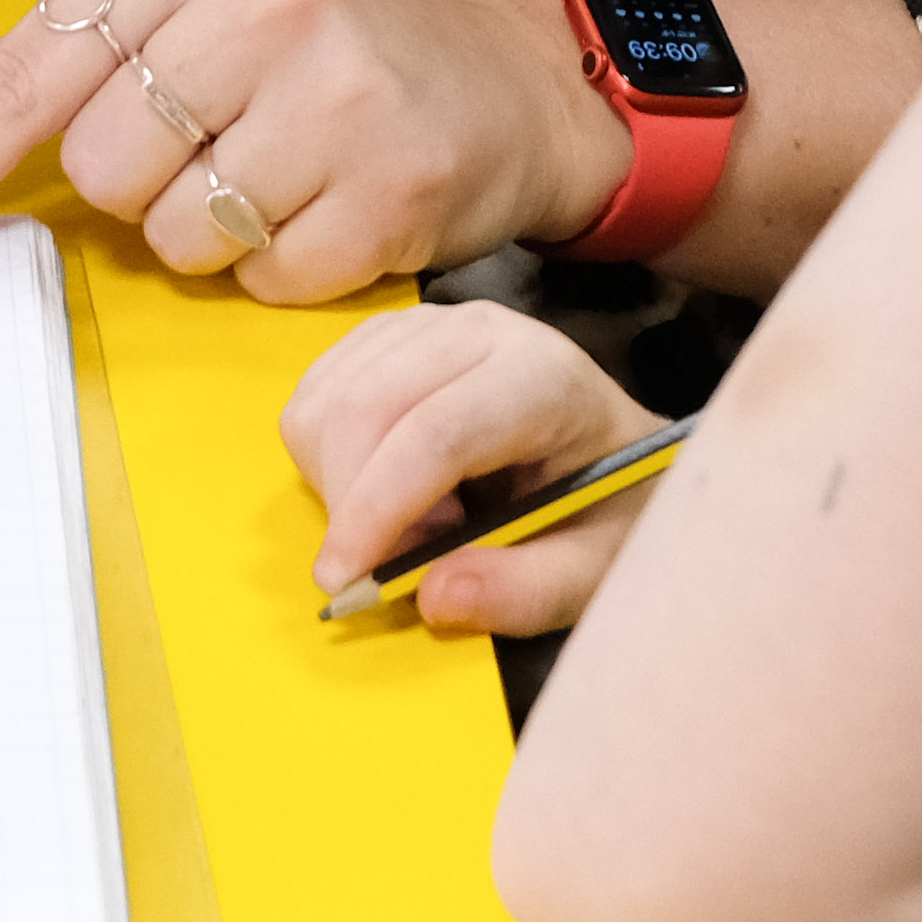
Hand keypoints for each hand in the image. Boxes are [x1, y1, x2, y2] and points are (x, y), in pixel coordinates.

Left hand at [0, 0, 625, 301]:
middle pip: (99, 171)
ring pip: (173, 235)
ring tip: (276, 179)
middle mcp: (258, 10)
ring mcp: (332, 99)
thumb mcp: (178, 23)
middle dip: (135, 190)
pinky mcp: (391, 190)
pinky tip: (327, 214)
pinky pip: (263, 282)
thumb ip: (30, 76)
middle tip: (211, 153)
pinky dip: (281, 272)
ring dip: (205, 236)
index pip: (26, 76)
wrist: (505, 86)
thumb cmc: (315, 57)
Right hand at [281, 303, 661, 635]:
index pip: (436, 433)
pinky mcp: (384, 335)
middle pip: (365, 408)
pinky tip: (388, 484)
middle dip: (352, 505)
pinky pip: (313, 398)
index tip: (345, 582)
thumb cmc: (606, 509)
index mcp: (544, 378)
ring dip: (338, 485)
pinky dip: (325, 461)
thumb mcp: (591, 570)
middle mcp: (479, 329)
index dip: (378, 510)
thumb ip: (525, 591)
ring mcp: (424, 324)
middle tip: (403, 560)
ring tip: (418, 519)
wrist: (608, 451)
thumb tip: (432, 597)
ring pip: (326, 402)